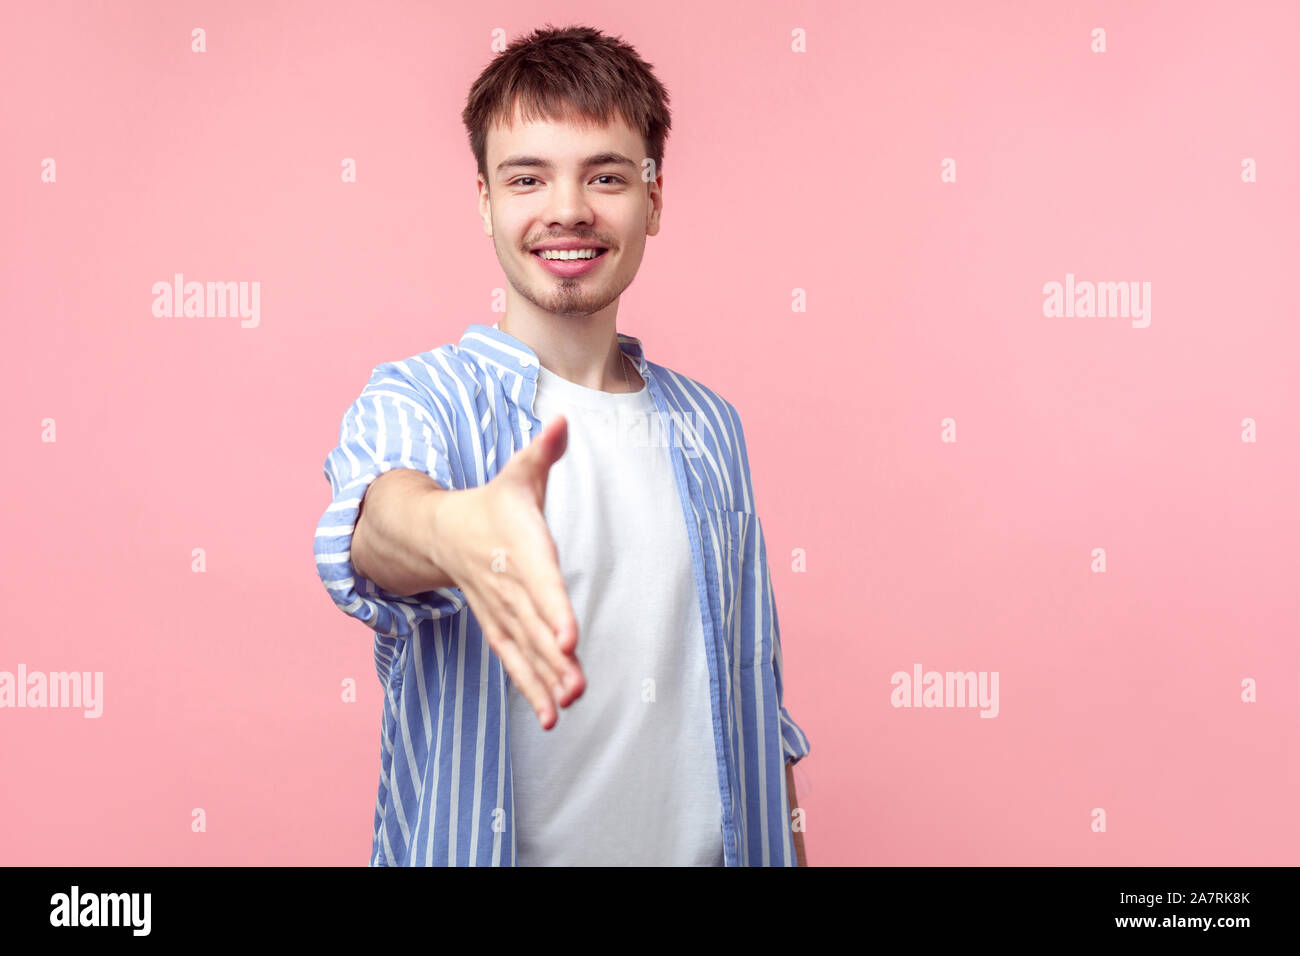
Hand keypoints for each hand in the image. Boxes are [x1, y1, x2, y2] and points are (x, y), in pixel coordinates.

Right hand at [429, 415, 584, 728]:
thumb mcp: (517, 473)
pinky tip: (554, 716)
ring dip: (545, 679)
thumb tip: (561, 420)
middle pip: (533, 625)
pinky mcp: (499, 627)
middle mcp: (508, 585)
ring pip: (524, 649)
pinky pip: (514, 661)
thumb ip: (541, 452)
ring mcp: (501, 611)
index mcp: (517, 546)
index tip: (568, 638)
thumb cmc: (495, 503)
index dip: (553, 609)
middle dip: (552, 657)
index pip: (539, 581)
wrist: (442, 532)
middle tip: (577, 684)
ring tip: (570, 705)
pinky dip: (531, 688)